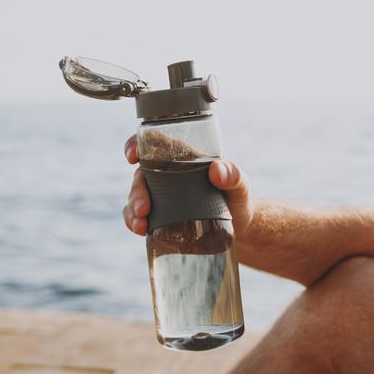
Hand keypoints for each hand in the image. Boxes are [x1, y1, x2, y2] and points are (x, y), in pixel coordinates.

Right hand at [122, 134, 254, 236]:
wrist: (239, 227)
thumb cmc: (238, 198)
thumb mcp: (241, 186)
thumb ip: (234, 175)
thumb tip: (216, 170)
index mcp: (182, 158)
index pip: (154, 143)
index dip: (136, 144)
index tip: (132, 156)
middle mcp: (167, 174)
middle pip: (141, 175)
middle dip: (137, 191)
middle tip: (144, 209)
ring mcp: (161, 196)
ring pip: (135, 197)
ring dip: (132, 211)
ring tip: (141, 226)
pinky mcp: (160, 216)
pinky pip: (138, 216)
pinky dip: (134, 223)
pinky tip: (141, 231)